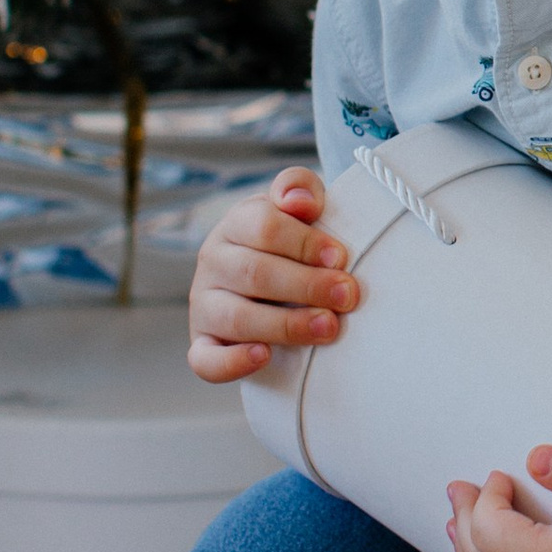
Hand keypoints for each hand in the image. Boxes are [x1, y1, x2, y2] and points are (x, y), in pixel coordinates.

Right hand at [186, 168, 358, 382]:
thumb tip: (300, 201)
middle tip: (347, 295)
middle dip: (306, 285)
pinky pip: (206, 360)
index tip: (340, 257)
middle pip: (254, 272)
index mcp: (236, 224)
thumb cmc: (292, 243)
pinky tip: (264, 356)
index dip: (304, 242)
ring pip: (237, 317)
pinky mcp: (204, 344)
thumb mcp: (299, 209)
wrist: (274, 283)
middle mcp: (213, 263)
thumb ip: (301, 189)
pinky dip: (232, 362)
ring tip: (328, 327)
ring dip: (286, 324)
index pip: (263, 227)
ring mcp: (205, 306)